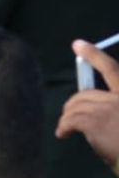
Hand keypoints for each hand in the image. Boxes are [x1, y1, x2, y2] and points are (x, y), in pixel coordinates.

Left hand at [56, 39, 118, 168]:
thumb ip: (114, 112)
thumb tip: (95, 115)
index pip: (111, 69)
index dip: (94, 55)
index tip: (78, 44)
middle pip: (86, 94)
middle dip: (74, 103)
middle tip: (68, 114)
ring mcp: (107, 108)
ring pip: (77, 106)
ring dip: (69, 117)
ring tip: (66, 128)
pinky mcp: (95, 121)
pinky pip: (72, 119)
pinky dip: (64, 126)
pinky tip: (63, 134)